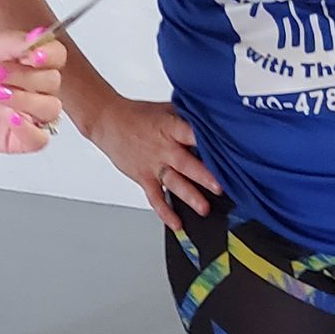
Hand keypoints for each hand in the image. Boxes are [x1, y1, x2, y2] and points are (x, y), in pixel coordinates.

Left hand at [0, 28, 65, 154]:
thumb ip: (11, 42)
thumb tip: (38, 37)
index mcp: (27, 62)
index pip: (56, 56)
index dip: (50, 55)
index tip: (34, 55)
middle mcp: (32, 88)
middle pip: (52, 81)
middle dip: (25, 77)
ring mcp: (29, 113)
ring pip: (50, 108)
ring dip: (26, 100)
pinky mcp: (20, 138)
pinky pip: (40, 138)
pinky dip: (29, 129)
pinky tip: (11, 119)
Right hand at [88, 97, 221, 224]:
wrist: (108, 122)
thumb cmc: (138, 115)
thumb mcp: (166, 109)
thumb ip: (188, 118)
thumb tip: (214, 120)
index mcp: (170, 127)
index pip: (192, 134)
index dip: (209, 142)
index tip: (227, 151)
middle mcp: (163, 148)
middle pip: (186, 163)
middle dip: (204, 176)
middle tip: (220, 187)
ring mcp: (153, 165)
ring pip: (174, 183)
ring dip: (190, 196)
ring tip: (204, 208)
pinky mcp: (144, 178)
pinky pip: (155, 198)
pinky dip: (165, 212)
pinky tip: (177, 224)